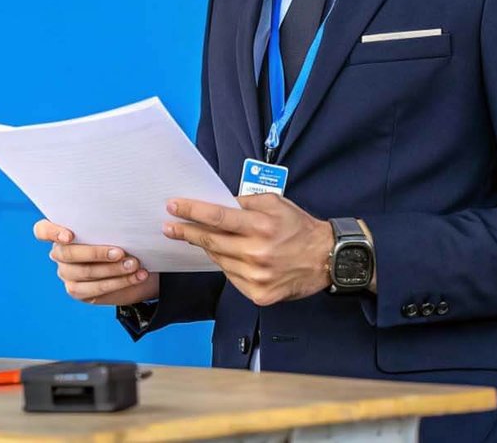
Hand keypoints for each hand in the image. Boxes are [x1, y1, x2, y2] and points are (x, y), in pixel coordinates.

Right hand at [33, 219, 160, 305]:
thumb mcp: (115, 225)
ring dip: (113, 270)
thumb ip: (112, 221)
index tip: (70, 236)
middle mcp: (59, 253)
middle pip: (67, 253)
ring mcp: (66, 273)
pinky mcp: (78, 291)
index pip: (43, 230)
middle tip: (120, 252)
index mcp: (61, 230)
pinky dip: (119, 282)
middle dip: (96, 253)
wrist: (132, 260)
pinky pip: (95, 289)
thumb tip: (130, 217)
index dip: (52, 232)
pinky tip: (136, 276)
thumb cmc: (120, 235)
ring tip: (134, 265)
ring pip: (84, 273)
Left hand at [163, 194, 333, 306]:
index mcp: (261, 226)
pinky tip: (232, 257)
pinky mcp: (259, 294)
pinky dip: (228, 265)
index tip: (173, 207)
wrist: (327, 258)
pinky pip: (231, 277)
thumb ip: (246, 202)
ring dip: (208, 248)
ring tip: (202, 239)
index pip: (217, 217)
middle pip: (211, 241)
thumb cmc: (300, 228)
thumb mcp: (276, 203)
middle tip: (170, 227)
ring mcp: (257, 276)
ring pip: (219, 260)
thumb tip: (218, 204)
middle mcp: (257, 252)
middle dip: (187, 232)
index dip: (192, 212)